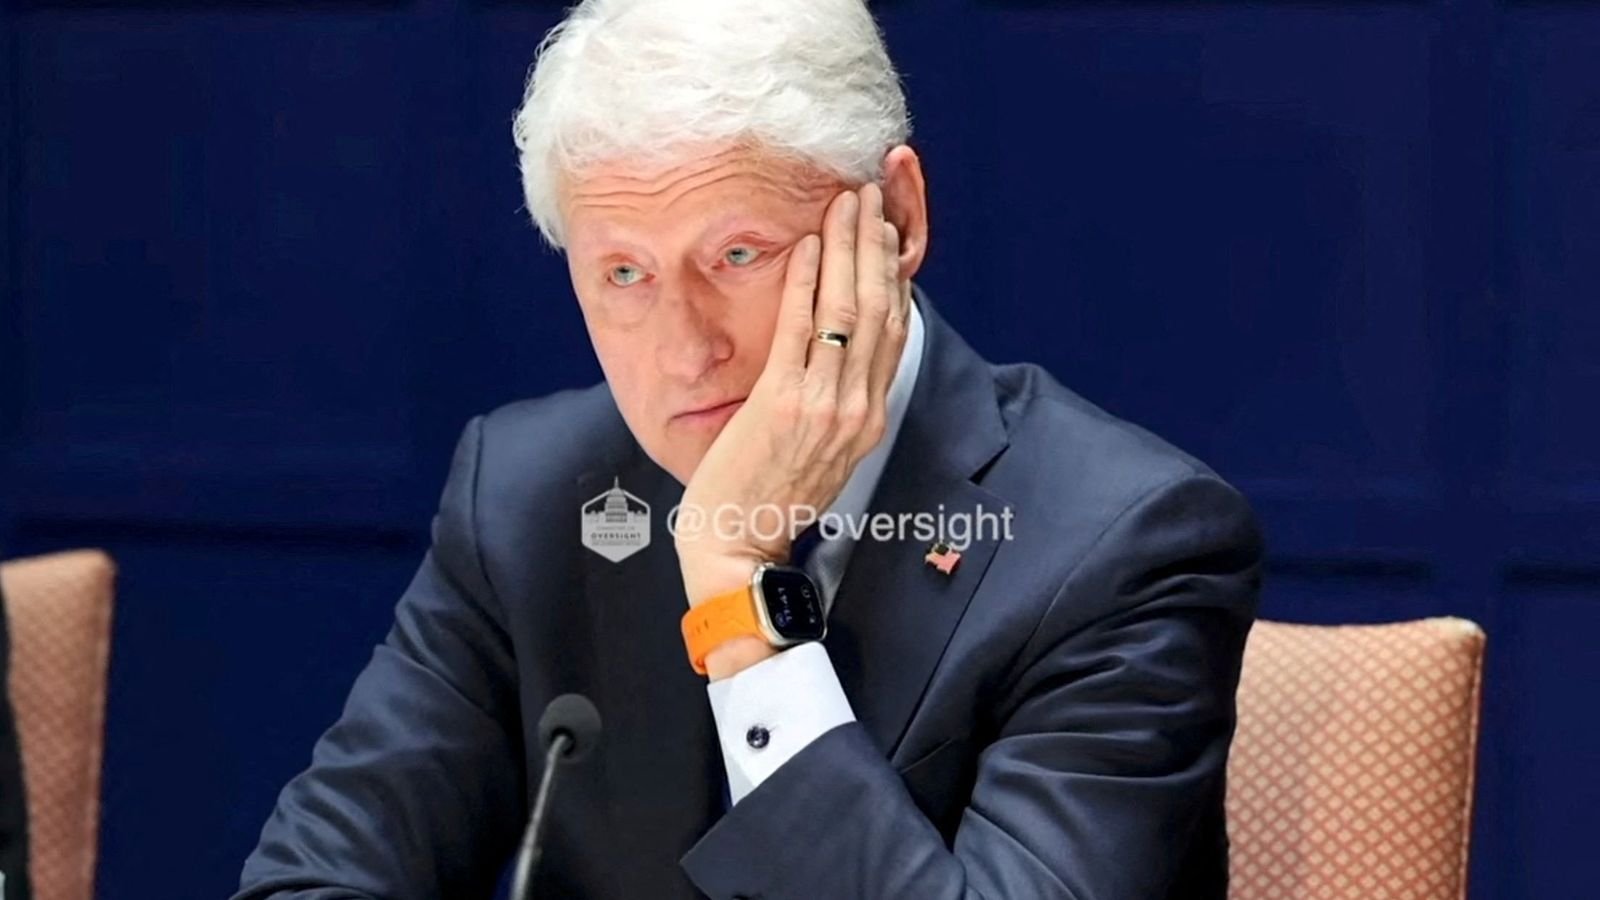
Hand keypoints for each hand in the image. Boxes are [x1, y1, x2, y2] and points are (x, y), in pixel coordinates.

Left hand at [675, 182, 909, 636]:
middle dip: (875, 247)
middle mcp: (856, 408)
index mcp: (868, 418)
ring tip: (844, 205)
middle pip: (877, 310)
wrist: (740, 545)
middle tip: (868, 199)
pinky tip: (806, 247)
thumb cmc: (770, 500)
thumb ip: (837, 408)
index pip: (893, 332)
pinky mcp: (783, 402)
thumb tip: (837, 365)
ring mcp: (823, 405)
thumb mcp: (823, 454)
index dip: (892, 276)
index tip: (887, 234)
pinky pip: (800, 329)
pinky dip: (806, 282)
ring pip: (847, 311)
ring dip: (847, 249)